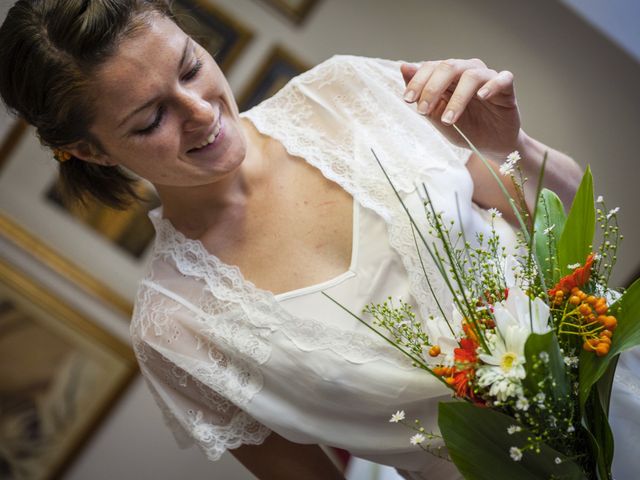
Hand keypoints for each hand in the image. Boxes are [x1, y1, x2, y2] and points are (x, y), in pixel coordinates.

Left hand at [401, 59, 521, 158]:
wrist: (489, 145)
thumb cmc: (463, 128)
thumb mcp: (437, 116)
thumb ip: (422, 95)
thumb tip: (404, 67)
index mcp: (449, 76)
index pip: (431, 68)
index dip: (418, 82)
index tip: (408, 100)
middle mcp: (468, 71)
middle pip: (449, 67)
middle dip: (432, 88)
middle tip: (423, 111)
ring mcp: (488, 78)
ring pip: (472, 75)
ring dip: (457, 98)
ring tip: (448, 120)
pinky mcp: (507, 88)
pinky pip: (503, 79)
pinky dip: (492, 86)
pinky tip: (482, 96)